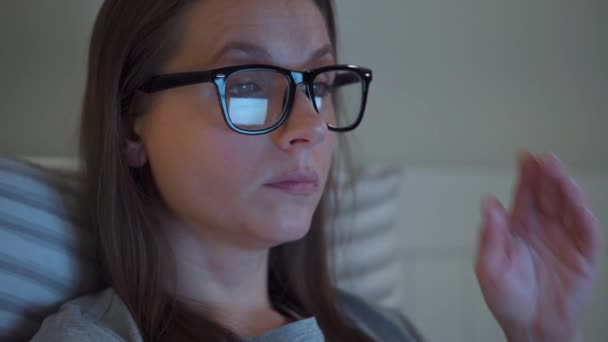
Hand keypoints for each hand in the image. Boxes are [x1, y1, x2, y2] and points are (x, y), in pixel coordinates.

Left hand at [474, 152, 603, 341]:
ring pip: (568, 208)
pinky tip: (578, 203)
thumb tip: (489, 203)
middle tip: (546, 158)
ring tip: (560, 175)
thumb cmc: (507, 299)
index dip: (526, 175)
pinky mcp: (583, 257)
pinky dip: (583, 216)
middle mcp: (543, 229)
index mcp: (518, 228)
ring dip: (566, 190)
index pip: (524, 195)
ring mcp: (564, 240)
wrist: (532, 328)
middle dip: (547, 175)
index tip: (525, 155)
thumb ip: (490, 236)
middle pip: (547, 195)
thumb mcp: (489, 268)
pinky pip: (586, 233)